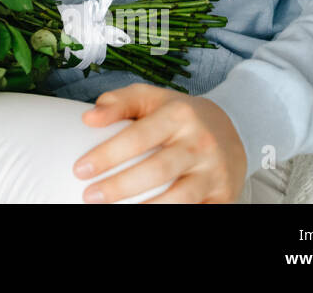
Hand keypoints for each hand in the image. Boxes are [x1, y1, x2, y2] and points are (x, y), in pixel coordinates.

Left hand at [73, 83, 247, 202]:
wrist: (232, 129)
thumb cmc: (178, 114)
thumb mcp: (150, 97)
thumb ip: (118, 102)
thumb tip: (88, 118)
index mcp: (179, 115)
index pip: (138, 137)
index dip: (107, 155)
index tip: (80, 170)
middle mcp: (200, 143)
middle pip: (157, 170)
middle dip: (120, 187)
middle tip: (90, 197)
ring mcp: (215, 171)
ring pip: (180, 198)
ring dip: (146, 210)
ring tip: (118, 214)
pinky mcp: (224, 195)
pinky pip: (197, 211)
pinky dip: (172, 215)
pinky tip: (145, 215)